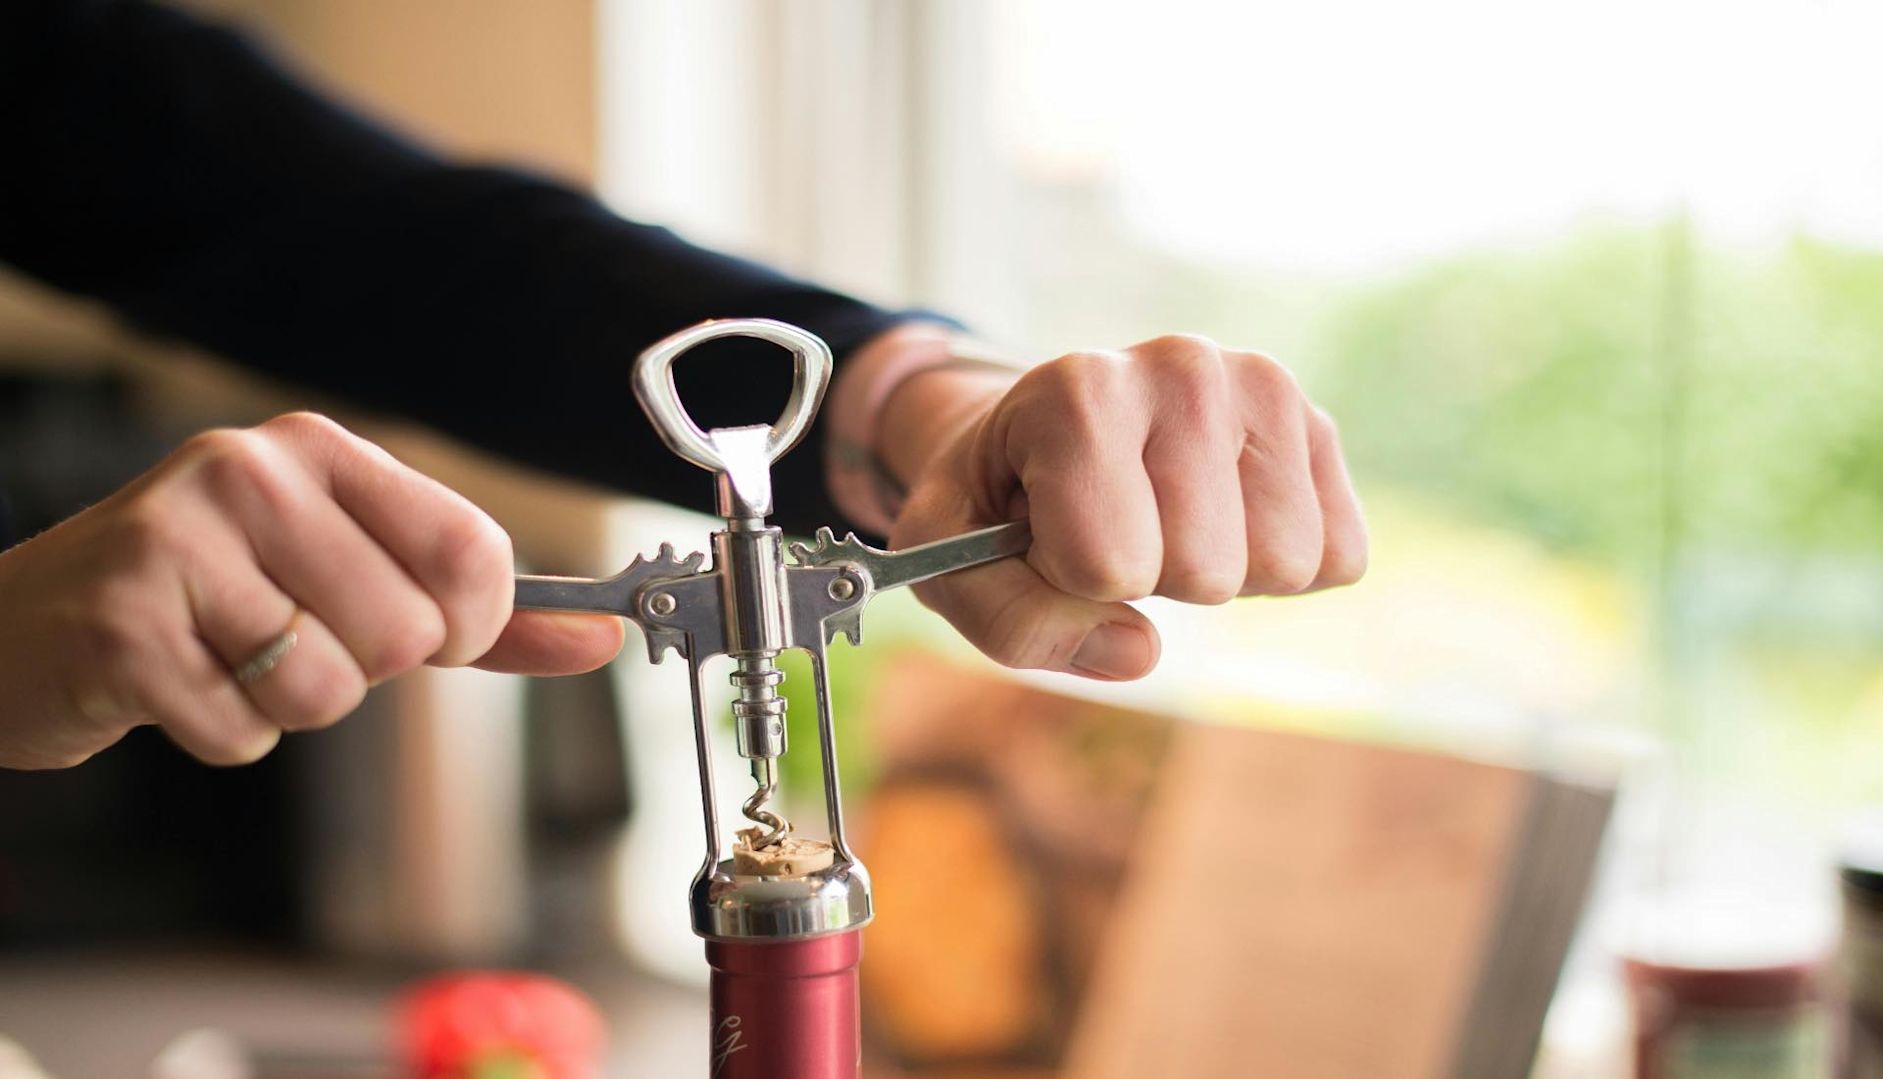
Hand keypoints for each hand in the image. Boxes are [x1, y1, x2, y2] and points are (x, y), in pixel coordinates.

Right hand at [0, 412, 622, 768]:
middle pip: (406, 634)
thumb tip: (603, 638)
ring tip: (227, 656)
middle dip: (363, 670)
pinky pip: (245, 733)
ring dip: (287, 707)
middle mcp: (251, 472)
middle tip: (287, 638)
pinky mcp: (123, 625)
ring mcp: (178, 540)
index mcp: (321, 450)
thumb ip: (482, 616)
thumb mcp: (352, 580)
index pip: (473, 552)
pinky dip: (223, 734)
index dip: (471, 626)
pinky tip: (177, 683)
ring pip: (328, 690)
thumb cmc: (213, 601)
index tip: (430, 635)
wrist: (26, 628)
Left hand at [867, 332, 1365, 680]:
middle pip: (1205, 572)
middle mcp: (1181, 367)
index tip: (1049, 531)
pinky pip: (1340, 555)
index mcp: (1078, 390)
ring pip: (1285, 564)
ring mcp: (1261, 386)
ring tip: (1166, 520)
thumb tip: (1140, 653)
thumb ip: (1015, 622)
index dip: (1074, 582)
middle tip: (1113, 527)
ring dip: (1223, 575)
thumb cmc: (1000, 502)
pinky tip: (1224, 521)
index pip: (1111, 565)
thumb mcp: (954, 563)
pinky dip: (1281, 570)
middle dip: (1153, 581)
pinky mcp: (1316, 422)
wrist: (1048, 430)